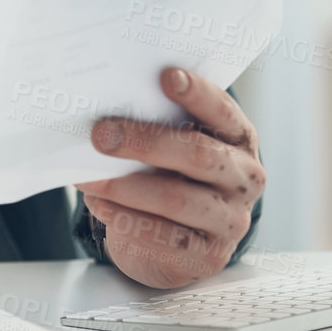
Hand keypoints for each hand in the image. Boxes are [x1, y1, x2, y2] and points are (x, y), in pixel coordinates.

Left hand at [74, 68, 264, 288]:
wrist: (181, 241)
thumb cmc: (172, 175)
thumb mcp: (175, 147)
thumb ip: (157, 126)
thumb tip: (105, 114)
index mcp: (238, 138)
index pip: (222, 111)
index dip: (197, 93)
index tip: (166, 76)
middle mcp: (243, 177)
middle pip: (198, 155)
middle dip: (145, 141)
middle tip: (101, 134)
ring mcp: (231, 219)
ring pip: (176, 199)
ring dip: (125, 186)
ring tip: (87, 177)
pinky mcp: (209, 254)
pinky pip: (164, 236)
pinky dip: (125, 218)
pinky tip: (100, 203)